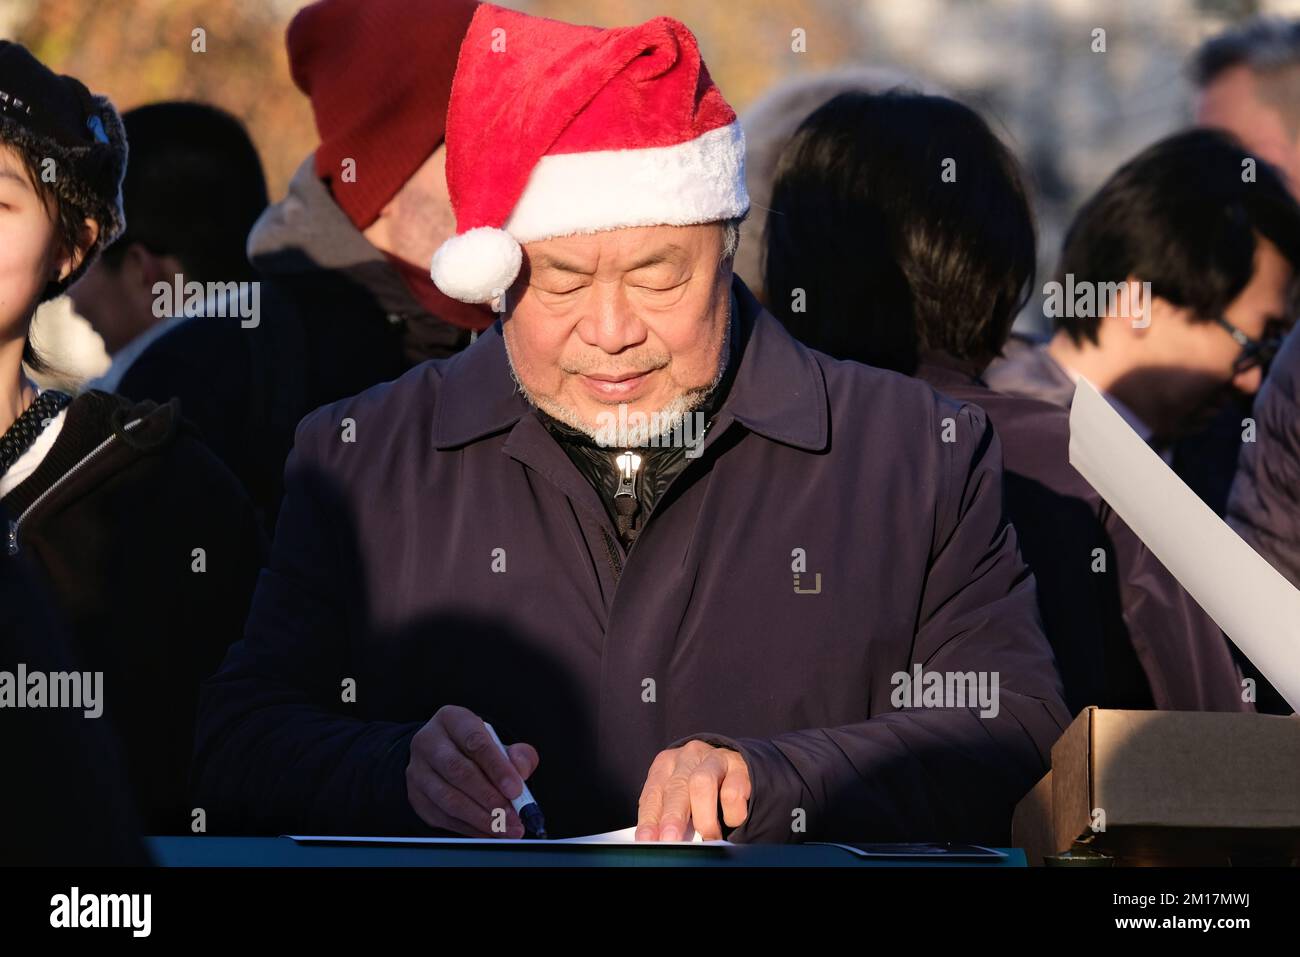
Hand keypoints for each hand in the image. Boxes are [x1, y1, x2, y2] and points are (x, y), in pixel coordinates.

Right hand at [406, 705, 538, 836]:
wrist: (443, 754)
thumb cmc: (476, 748)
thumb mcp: (499, 742)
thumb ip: (517, 754)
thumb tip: (520, 771)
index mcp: (452, 719)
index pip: (475, 742)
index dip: (497, 767)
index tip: (516, 789)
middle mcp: (428, 742)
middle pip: (458, 771)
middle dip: (489, 797)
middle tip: (513, 816)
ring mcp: (417, 771)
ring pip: (448, 799)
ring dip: (481, 818)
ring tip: (506, 828)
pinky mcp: (416, 797)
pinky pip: (443, 818)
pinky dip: (470, 829)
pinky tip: (490, 832)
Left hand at [635, 740, 750, 840]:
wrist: (739, 768)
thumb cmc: (701, 791)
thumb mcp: (681, 799)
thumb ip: (670, 814)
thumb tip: (662, 840)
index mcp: (666, 764)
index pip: (653, 793)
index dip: (649, 818)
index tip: (646, 839)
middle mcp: (688, 756)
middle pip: (677, 787)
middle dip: (672, 816)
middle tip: (670, 839)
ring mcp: (715, 758)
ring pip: (702, 783)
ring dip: (704, 817)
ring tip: (708, 838)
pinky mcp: (740, 765)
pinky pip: (733, 792)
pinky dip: (732, 814)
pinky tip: (731, 821)